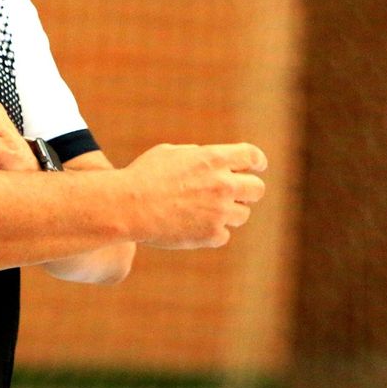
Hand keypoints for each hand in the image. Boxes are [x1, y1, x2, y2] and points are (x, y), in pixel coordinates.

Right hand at [125, 142, 267, 248]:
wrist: (129, 207)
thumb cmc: (144, 176)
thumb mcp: (171, 153)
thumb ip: (197, 156)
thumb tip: (209, 160)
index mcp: (214, 159)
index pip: (252, 156)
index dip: (257, 161)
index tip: (257, 167)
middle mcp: (223, 184)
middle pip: (257, 189)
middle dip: (247, 191)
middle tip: (235, 195)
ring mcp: (220, 211)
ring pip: (242, 214)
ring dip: (228, 213)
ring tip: (203, 212)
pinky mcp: (212, 235)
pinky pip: (224, 234)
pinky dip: (211, 232)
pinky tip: (192, 227)